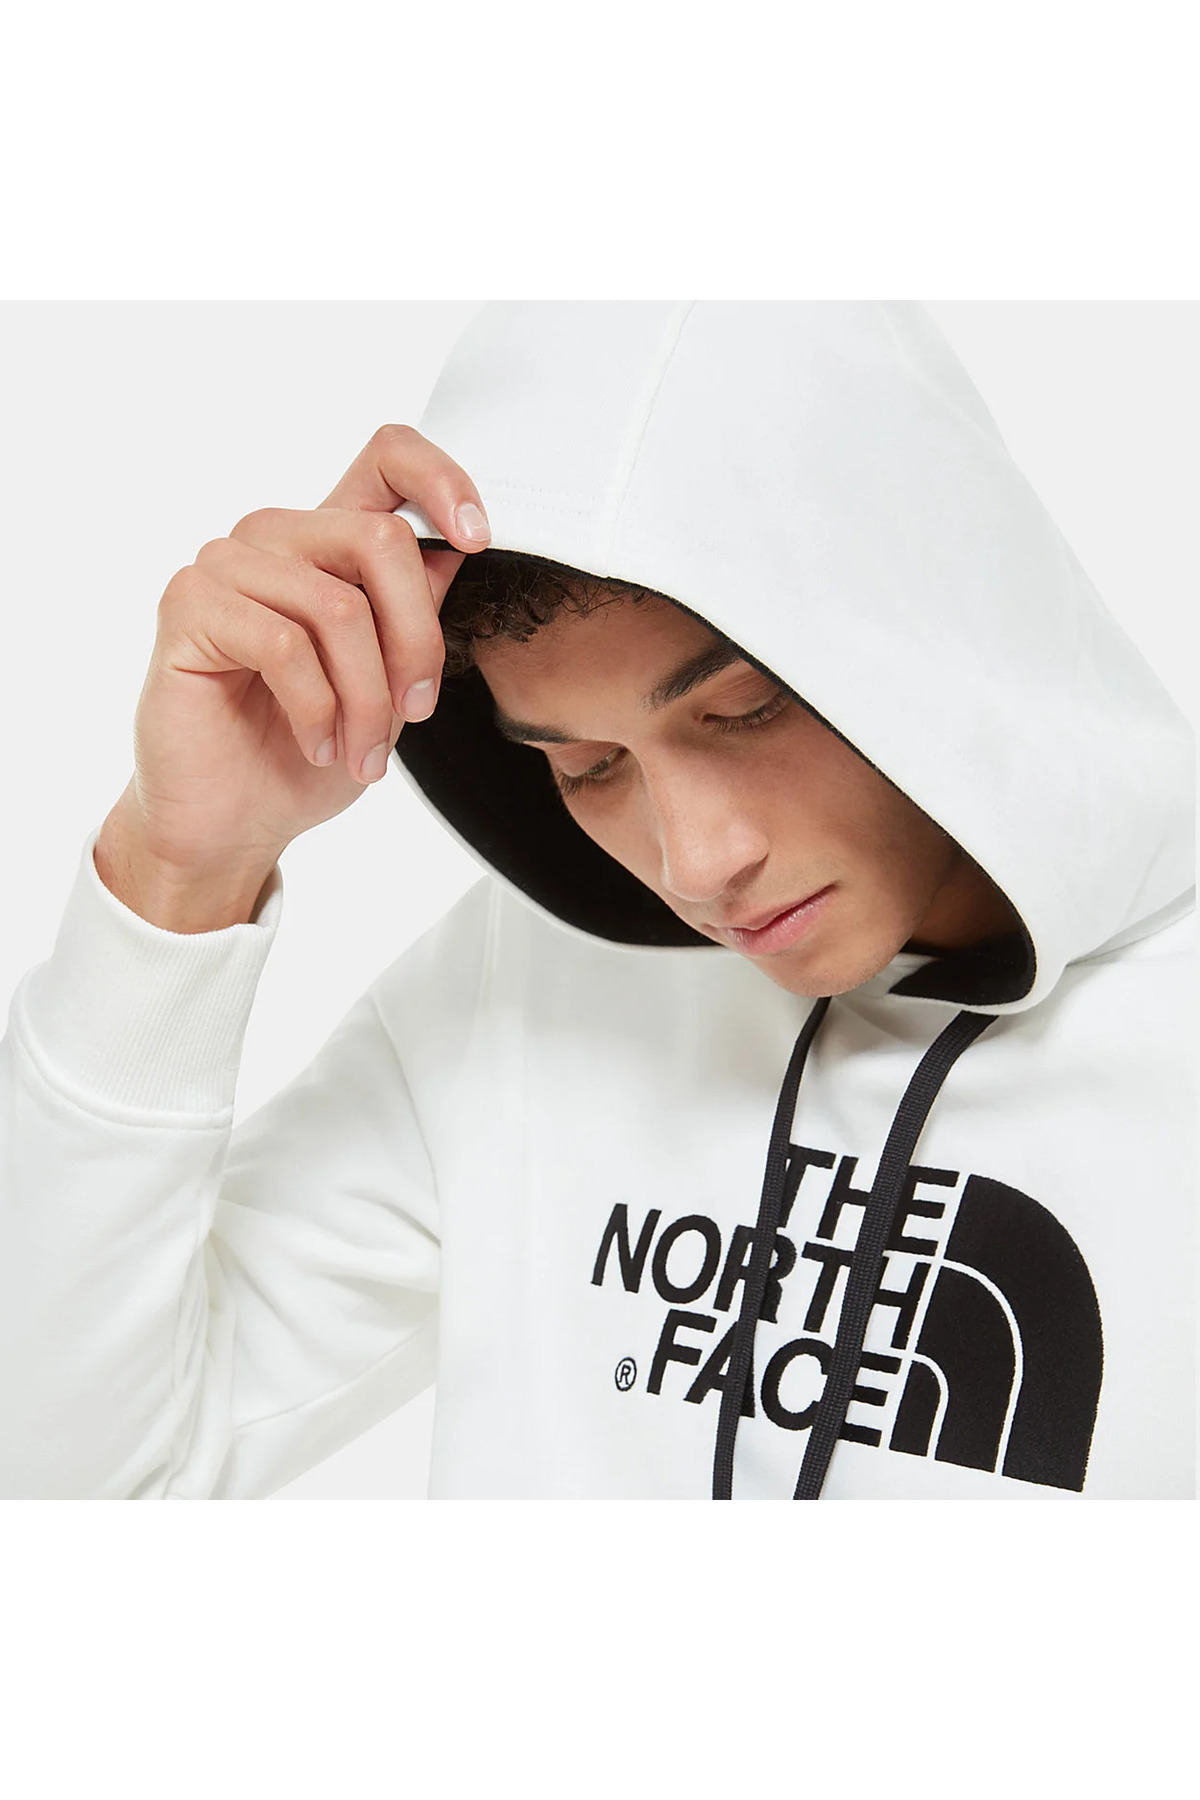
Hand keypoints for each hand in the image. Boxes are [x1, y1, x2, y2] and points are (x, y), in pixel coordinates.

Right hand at [100, 424, 487, 900]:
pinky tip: (317, 745)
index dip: (443, 482)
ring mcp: (225, 566)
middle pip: (380, 539)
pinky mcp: (188, 607)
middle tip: (416, 712)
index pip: (388, 457)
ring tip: (364, 754)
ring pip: (338, 606)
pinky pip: (284, 645)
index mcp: (327, 543)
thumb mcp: (388, 688)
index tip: (478, 543)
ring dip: (367, 698)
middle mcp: (273, 538)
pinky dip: (318, 709)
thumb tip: (454, 554)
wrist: (231, 824)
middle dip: (417, 641)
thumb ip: (414, 616)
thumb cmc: (303, 755)